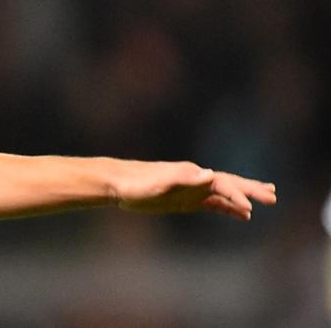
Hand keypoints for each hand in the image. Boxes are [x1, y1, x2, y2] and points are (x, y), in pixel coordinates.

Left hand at [114, 160, 276, 219]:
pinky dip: (229, 208)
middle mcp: (195, 179)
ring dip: (244, 196)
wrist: (116, 184)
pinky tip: (241, 215)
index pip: (221, 183)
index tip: (249, 210)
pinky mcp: (185, 200)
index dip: (236, 195)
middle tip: (273, 196)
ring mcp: (191, 189)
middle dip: (251, 190)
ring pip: (224, 193)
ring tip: (267, 198)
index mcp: (191, 174)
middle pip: (229, 183)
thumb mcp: (158, 184)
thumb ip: (184, 180)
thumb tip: (210, 174)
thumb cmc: (135, 184)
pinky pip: (213, 204)